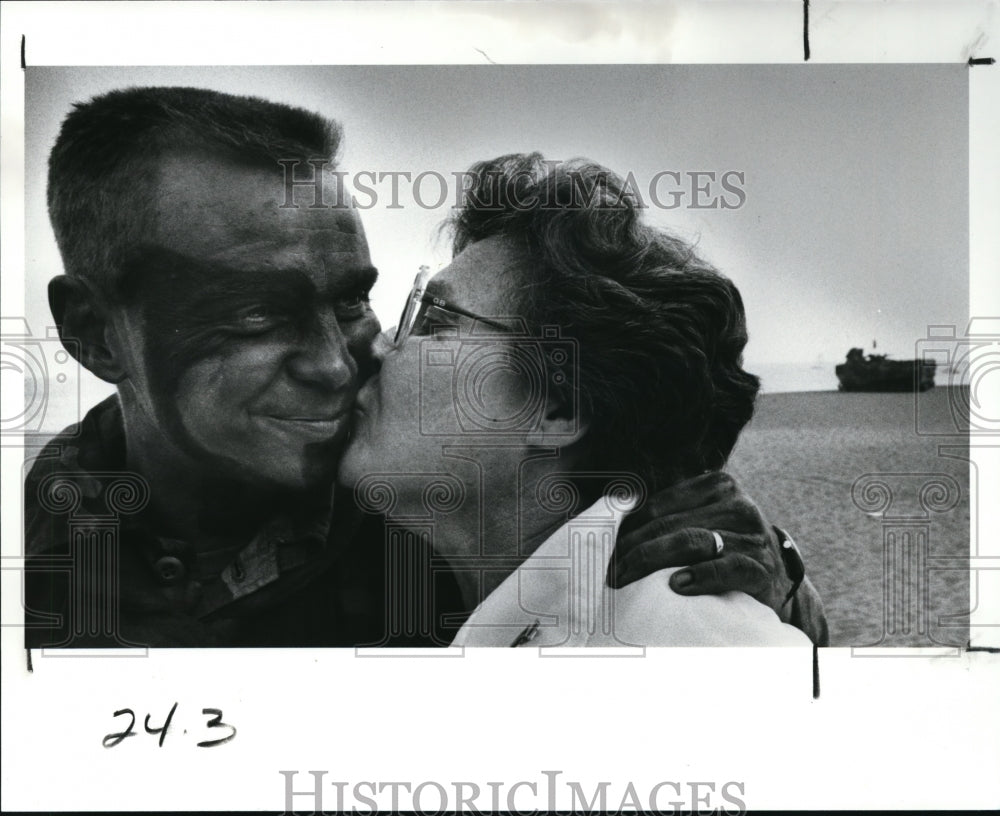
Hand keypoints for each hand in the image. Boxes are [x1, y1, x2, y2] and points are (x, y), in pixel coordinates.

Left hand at [608, 471, 790, 613]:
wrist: (776, 577)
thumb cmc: (726, 546)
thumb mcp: (704, 519)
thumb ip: (670, 514)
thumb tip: (611, 522)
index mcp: (717, 485)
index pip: (658, 506)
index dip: (626, 530)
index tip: (605, 552)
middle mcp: (737, 504)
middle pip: (669, 525)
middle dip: (632, 550)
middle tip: (609, 573)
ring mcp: (751, 535)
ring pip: (691, 543)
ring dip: (652, 563)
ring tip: (627, 581)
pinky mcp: (760, 568)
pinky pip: (725, 569)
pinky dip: (699, 577)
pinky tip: (676, 585)